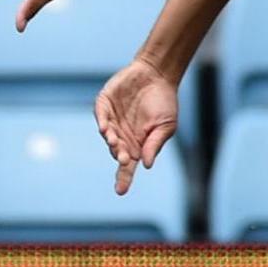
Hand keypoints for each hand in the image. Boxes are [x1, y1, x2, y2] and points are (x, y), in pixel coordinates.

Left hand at [94, 55, 181, 194]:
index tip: (120, 191)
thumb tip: (147, 165)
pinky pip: (101, 116)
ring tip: (116, 143)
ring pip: (108, 136)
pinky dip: (103, 123)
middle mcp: (122, 136)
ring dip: (111, 142)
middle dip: (120, 157)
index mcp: (137, 145)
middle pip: (117, 152)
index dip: (123, 179)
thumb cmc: (164, 103)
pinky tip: (105, 129)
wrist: (157, 74)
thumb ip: (155, 144)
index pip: (128, 167)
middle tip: (124, 159)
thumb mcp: (165, 126)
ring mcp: (112, 120)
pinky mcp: (105, 104)